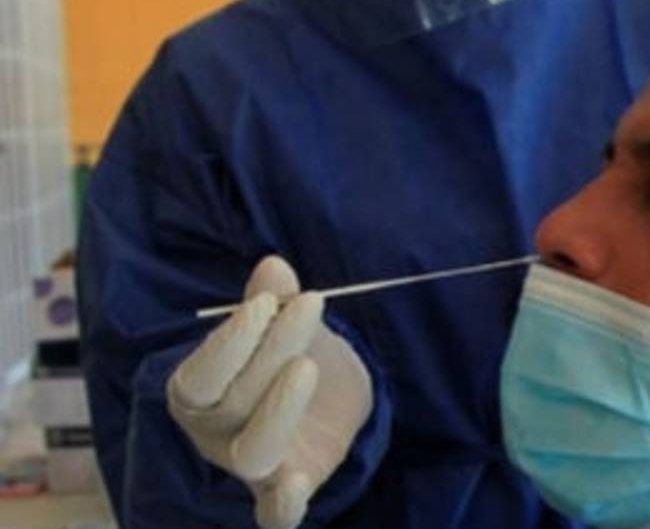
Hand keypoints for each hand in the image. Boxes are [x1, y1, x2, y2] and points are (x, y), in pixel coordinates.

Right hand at [168, 256, 372, 528]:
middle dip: (272, 351)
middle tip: (309, 306)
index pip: (198, 375)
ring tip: (309, 366)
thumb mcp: (286, 323)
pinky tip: (296, 483)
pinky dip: (282, 507)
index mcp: (198, 393)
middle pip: (233, 404)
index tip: (267, 302)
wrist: (332, 396)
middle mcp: (215, 434)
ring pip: (253, 453)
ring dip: (279, 410)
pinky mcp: (286, 492)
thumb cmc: (292, 354)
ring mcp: (249, 467)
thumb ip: (274, 300)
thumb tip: (274, 265)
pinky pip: (273, 516)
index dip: (229, 341)